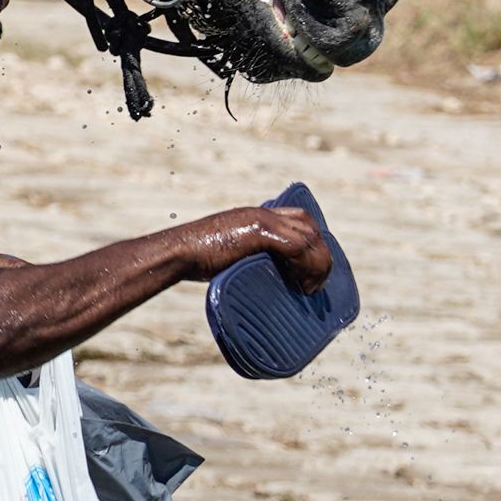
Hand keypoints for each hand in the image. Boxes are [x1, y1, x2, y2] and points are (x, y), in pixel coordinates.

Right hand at [208, 204, 335, 292]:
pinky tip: (301, 284)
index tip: (313, 268)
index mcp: (257, 215)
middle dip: (321, 255)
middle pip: (310, 227)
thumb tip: (265, 277)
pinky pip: (298, 247)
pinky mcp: (259, 232)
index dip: (315, 241)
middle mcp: (264, 212)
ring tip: (310, 288)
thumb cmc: (197, 258)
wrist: (179, 252)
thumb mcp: (230, 251)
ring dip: (318, 264)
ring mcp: (262, 220)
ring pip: (309, 238)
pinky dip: (306, 266)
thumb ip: (249, 254)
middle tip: (315, 283)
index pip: (301, 218)